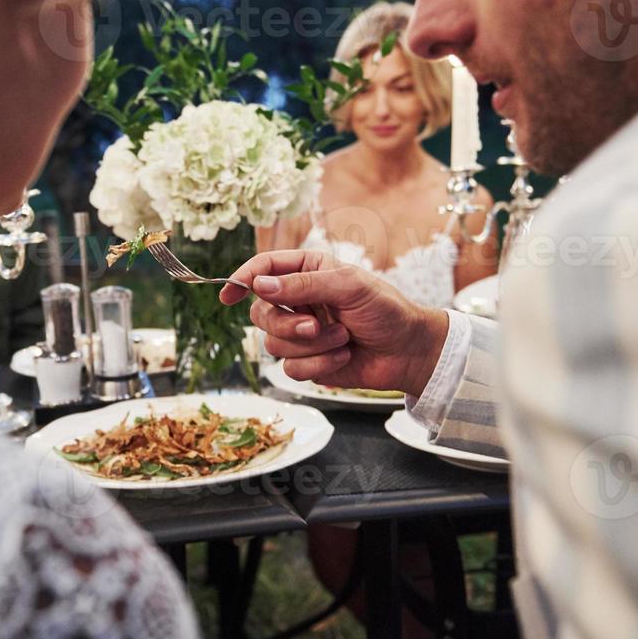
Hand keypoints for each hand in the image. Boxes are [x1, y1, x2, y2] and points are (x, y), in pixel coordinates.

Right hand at [219, 249, 449, 394]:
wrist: (409, 352)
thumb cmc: (386, 310)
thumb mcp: (349, 286)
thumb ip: (303, 284)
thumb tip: (259, 286)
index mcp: (307, 271)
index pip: (264, 269)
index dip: (242, 279)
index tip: (228, 293)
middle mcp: (298, 301)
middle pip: (261, 313)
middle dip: (286, 324)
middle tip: (315, 326)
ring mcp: (301, 333)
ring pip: (273, 344)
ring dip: (311, 346)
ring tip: (342, 339)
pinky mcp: (307, 362)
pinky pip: (289, 369)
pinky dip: (318, 364)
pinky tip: (343, 357)